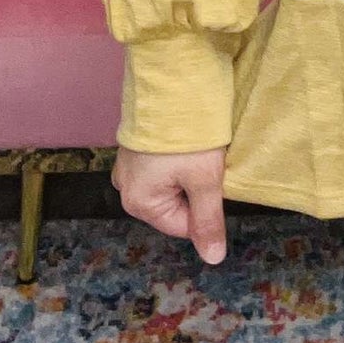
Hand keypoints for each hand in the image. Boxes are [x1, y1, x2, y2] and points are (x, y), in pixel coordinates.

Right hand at [110, 144, 228, 264]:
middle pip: (176, 203)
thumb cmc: (187, 137)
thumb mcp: (205, 180)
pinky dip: (178, 155)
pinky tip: (188, 140)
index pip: (184, 225)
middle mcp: (126, 188)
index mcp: (139, 204)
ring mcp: (129, 164)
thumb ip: (208, 221)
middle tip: (208, 162)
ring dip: (189, 170)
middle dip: (197, 187)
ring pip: (170, 182)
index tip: (216, 180)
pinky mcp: (136, 144)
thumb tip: (213, 260)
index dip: (207, 206)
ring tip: (199, 149)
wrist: (170, 83)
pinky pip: (162, 163)